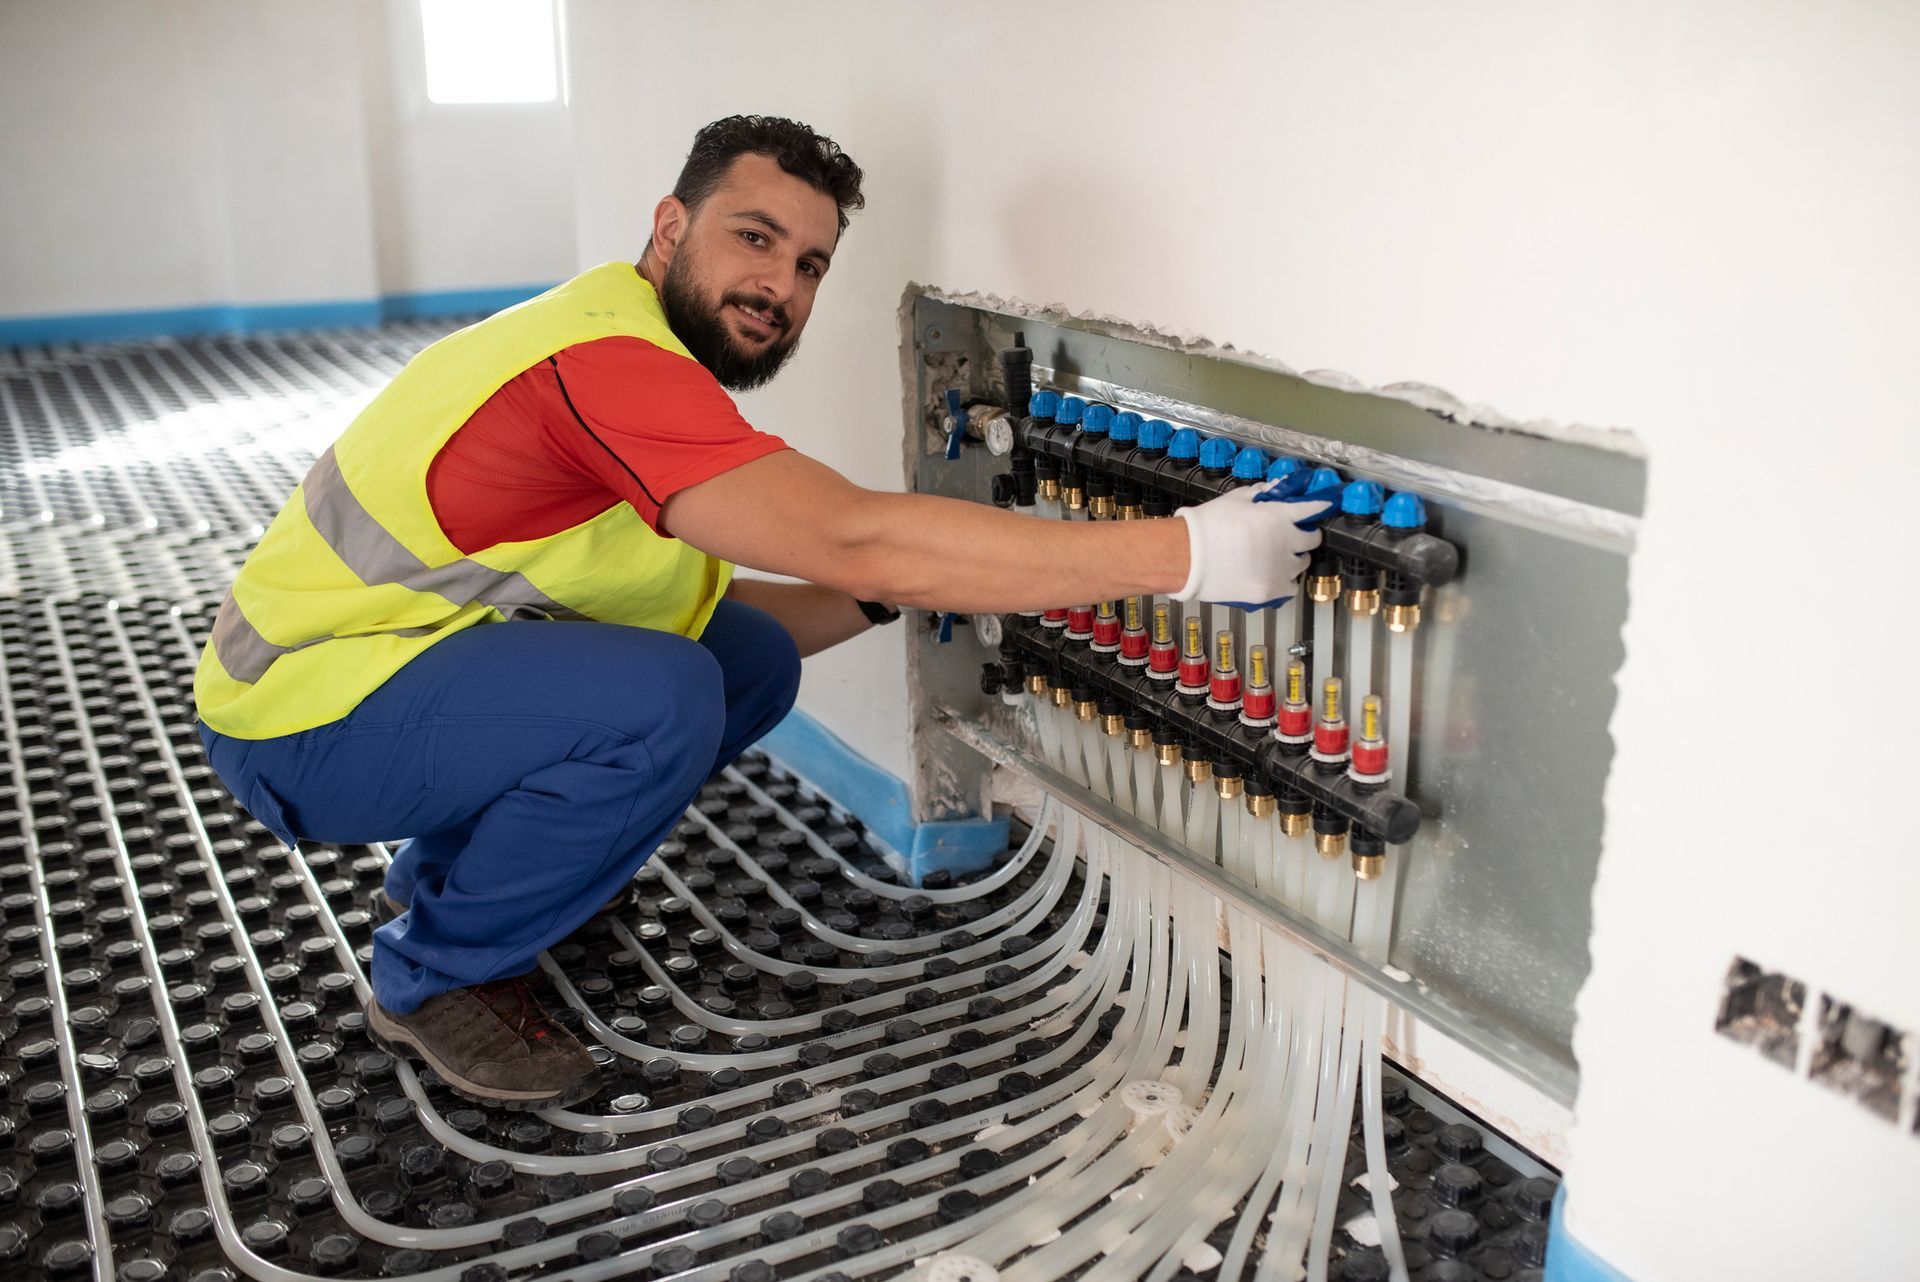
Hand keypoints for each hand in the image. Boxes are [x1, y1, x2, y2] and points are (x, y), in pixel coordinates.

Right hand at [1172, 484, 1329, 607]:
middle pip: (1312, 539)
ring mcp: (1280, 569)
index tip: (1324, 507)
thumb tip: (1275, 489)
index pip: (1312, 509)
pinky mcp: (1271, 590)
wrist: (1187, 556)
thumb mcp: (1237, 499)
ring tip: (1275, 556)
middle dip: (1305, 535)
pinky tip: (1272, 574)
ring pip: (1302, 564)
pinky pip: (1290, 586)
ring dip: (1294, 558)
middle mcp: (1286, 543)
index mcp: (1279, 516)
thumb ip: (1261, 493)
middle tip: (1292, 534)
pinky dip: (1285, 580)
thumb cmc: (1208, 525)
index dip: (1320, 507)